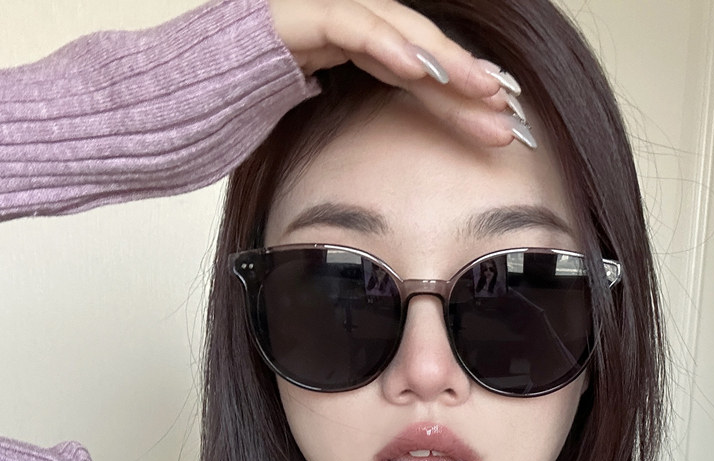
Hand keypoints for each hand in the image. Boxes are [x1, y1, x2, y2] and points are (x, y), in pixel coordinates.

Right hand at [268, 0, 533, 148]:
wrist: (188, 93)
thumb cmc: (247, 113)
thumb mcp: (320, 125)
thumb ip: (364, 130)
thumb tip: (403, 170)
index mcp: (357, 50)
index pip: (419, 68)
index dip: (460, 92)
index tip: (498, 120)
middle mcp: (347, 24)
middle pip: (417, 47)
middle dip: (463, 77)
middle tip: (504, 108)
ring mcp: (322, 13)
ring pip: (395, 26)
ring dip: (439, 58)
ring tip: (477, 86)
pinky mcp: (297, 15)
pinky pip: (348, 23)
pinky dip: (385, 43)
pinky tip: (418, 68)